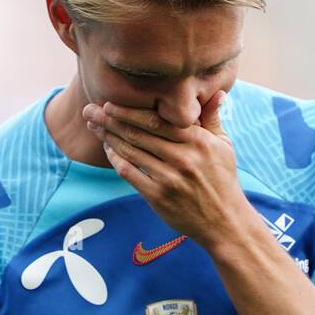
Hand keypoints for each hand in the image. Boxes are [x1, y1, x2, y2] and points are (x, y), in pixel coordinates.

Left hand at [83, 90, 251, 246]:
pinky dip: (116, 160)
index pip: (157, 120)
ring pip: (131, 151)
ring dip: (108, 137)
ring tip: (94, 127)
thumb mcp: (223, 147)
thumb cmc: (222, 180)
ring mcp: (170, 178)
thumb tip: (216, 93)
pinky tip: (108, 149)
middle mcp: (183, 157)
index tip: (110, 103)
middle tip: (90, 111)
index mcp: (198, 141)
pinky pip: (130, 173)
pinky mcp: (159, 196)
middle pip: (139, 133)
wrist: (225, 221)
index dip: (130, 111)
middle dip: (110, 120)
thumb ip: (212, 119)